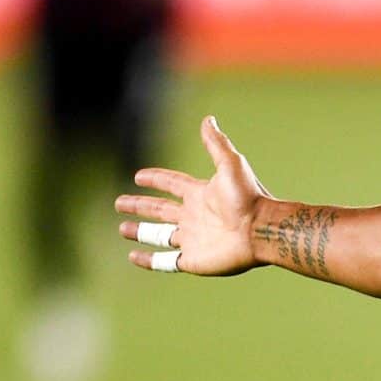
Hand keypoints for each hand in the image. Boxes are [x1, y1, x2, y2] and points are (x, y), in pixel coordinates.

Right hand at [116, 116, 268, 275]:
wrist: (261, 230)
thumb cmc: (248, 198)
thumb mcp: (230, 164)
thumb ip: (216, 143)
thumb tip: (208, 119)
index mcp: (200, 194)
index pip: (171, 184)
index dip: (155, 179)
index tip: (138, 176)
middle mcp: (194, 216)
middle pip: (160, 210)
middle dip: (139, 205)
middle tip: (119, 203)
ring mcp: (193, 239)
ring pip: (159, 235)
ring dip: (140, 231)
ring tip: (122, 228)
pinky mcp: (194, 260)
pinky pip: (166, 262)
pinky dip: (149, 260)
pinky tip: (134, 257)